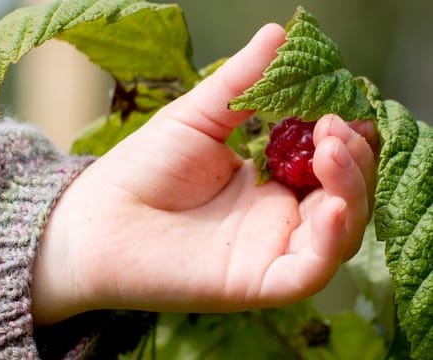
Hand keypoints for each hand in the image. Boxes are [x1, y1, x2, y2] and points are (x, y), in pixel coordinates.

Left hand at [31, 23, 376, 324]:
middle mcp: (276, 217)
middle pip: (343, 196)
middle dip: (353, 159)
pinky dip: (331, 241)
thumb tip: (279, 32)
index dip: (343, 134)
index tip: (339, 105)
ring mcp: (270, 251)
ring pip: (339, 232)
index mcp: (266, 181)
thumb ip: (241, 82)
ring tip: (333, 148)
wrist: (98, 221)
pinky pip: (310, 271)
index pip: (328, 161)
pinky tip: (330, 206)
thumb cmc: (142, 169)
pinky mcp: (257, 283)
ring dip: (350, 190)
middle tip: (336, 126)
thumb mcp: (198, 117)